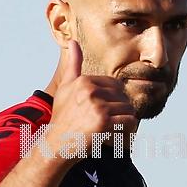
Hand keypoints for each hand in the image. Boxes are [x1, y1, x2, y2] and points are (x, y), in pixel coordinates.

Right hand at [45, 40, 136, 157]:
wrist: (56, 144)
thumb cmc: (62, 117)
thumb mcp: (65, 88)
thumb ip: (73, 65)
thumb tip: (73, 42)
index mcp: (85, 81)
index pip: (115, 85)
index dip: (112, 100)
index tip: (99, 111)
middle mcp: (91, 91)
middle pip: (123, 97)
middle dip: (118, 110)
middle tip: (105, 122)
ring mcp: (98, 106)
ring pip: (128, 110)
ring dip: (123, 121)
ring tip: (109, 129)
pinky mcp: (104, 122)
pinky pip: (130, 122)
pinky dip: (127, 130)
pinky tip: (115, 134)